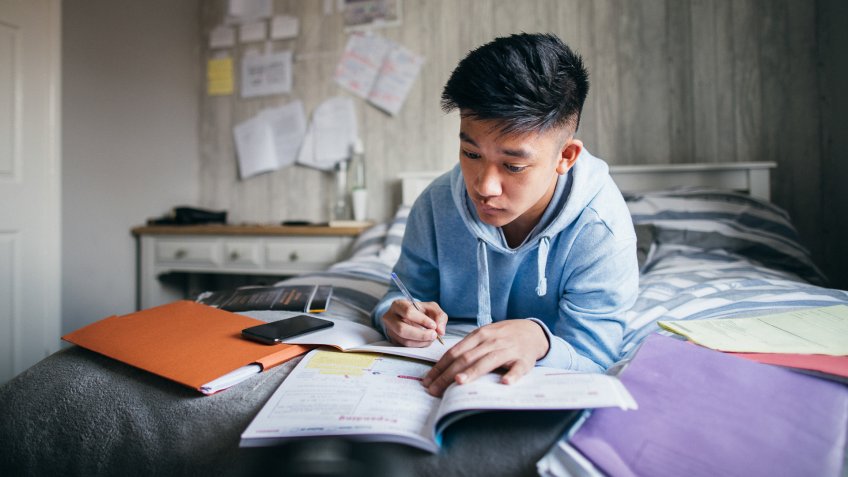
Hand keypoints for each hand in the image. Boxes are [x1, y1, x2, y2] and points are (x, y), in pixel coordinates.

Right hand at [381, 299, 447, 346]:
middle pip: (402, 329)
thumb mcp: (431, 308)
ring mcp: (390, 331)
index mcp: (398, 305)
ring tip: (431, 338)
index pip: (408, 312)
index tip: (433, 325)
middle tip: (434, 335)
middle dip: (421, 334)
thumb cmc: (420, 311)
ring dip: (421, 342)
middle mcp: (390, 318)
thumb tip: (440, 331)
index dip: (422, 320)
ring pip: (404, 340)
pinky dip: (418, 345)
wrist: (411, 318)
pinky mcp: (394, 341)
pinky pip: (406, 346)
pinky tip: (425, 341)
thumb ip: (439, 316)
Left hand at [421, 320, 548, 396]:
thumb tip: (443, 368)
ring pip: (488, 361)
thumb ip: (467, 349)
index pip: (454, 352)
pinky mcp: (524, 360)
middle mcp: (491, 341)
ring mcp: (508, 350)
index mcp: (478, 336)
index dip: (439, 367)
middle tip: (434, 390)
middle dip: (447, 375)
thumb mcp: (483, 336)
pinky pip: (518, 368)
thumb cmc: (502, 336)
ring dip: (473, 372)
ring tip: (459, 382)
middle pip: (466, 358)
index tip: (427, 381)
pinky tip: (505, 383)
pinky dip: (512, 375)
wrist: (531, 331)